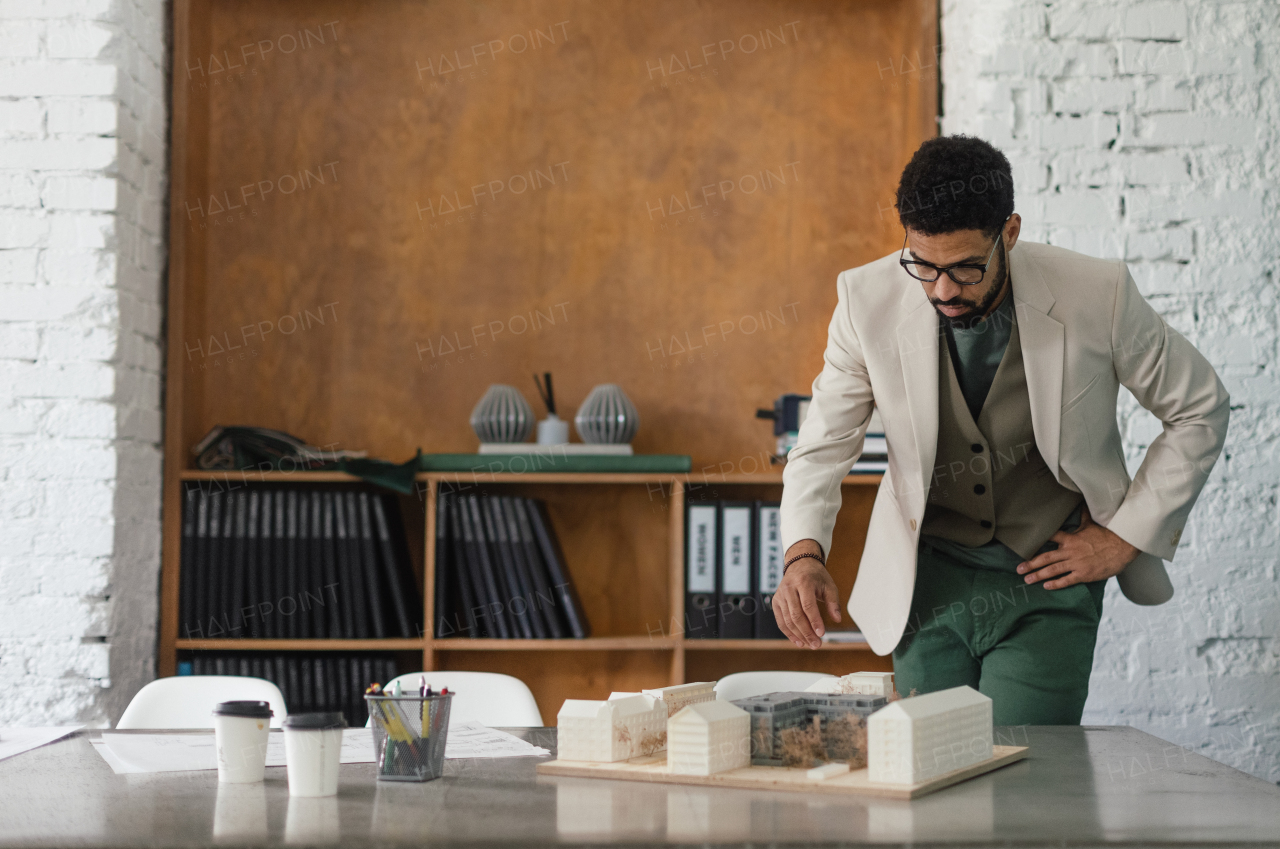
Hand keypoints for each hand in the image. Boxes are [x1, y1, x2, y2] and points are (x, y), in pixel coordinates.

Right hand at [774, 543, 841, 648]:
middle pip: (796, 615)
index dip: (814, 621)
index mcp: (803, 582)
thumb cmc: (816, 576)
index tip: (822, 634)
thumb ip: (834, 602)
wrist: (799, 564)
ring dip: (799, 635)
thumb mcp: (829, 585)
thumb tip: (837, 619)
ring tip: (810, 645)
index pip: (808, 605)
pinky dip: (789, 633)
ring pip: (787, 620)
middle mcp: (789, 588)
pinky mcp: (775, 601)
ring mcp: (780, 595)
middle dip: (807, 632)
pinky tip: (798, 641)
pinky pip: (780, 620)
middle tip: (816, 644)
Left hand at [1016, 504, 1139, 588]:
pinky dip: (1056, 584)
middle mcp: (1070, 551)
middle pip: (1045, 557)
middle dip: (1031, 563)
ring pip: (1053, 570)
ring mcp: (1076, 563)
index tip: (1023, 546)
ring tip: (1027, 579)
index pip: (1049, 538)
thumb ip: (1083, 516)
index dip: (1036, 542)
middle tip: (1018, 569)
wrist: (1124, 546)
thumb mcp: (1092, 524)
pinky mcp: (1084, 574)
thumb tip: (1081, 502)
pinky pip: (1067, 580)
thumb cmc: (1108, 535)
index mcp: (1070, 539)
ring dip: (1038, 575)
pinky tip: (1046, 586)